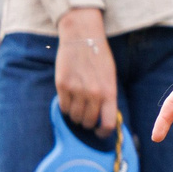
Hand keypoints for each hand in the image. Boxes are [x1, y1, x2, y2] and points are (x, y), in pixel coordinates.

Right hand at [54, 8, 118, 133]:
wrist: (83, 38)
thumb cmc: (99, 59)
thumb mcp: (110, 78)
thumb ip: (108, 97)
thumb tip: (105, 117)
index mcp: (109, 92)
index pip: (108, 123)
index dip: (104, 132)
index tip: (100, 133)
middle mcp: (93, 94)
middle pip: (89, 122)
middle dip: (88, 123)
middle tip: (87, 118)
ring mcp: (76, 90)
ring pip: (74, 117)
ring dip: (76, 116)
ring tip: (78, 107)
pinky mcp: (62, 86)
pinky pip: (62, 107)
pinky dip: (66, 108)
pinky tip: (69, 101)